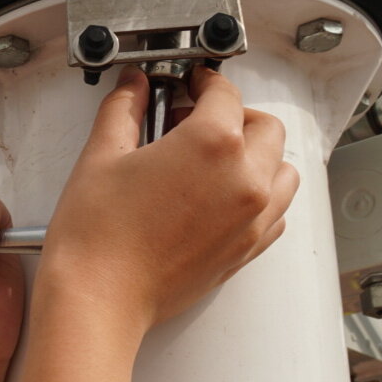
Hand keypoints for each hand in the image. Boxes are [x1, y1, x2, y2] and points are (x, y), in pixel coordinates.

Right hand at [15, 65, 297, 381]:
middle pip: (265, 127)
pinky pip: (278, 213)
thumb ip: (123, 110)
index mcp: (212, 145)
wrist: (99, 298)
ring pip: (283, 171)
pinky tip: (223, 196)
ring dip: (259, 155)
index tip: (189, 84)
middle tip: (194, 121)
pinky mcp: (246, 250)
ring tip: (217, 159)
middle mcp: (244, 180)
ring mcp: (251, 219)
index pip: (224, 94)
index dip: (202, 82)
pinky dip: (262, 196)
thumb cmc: (98, 238)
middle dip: (235, 115)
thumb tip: (132, 88)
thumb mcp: (101, 156)